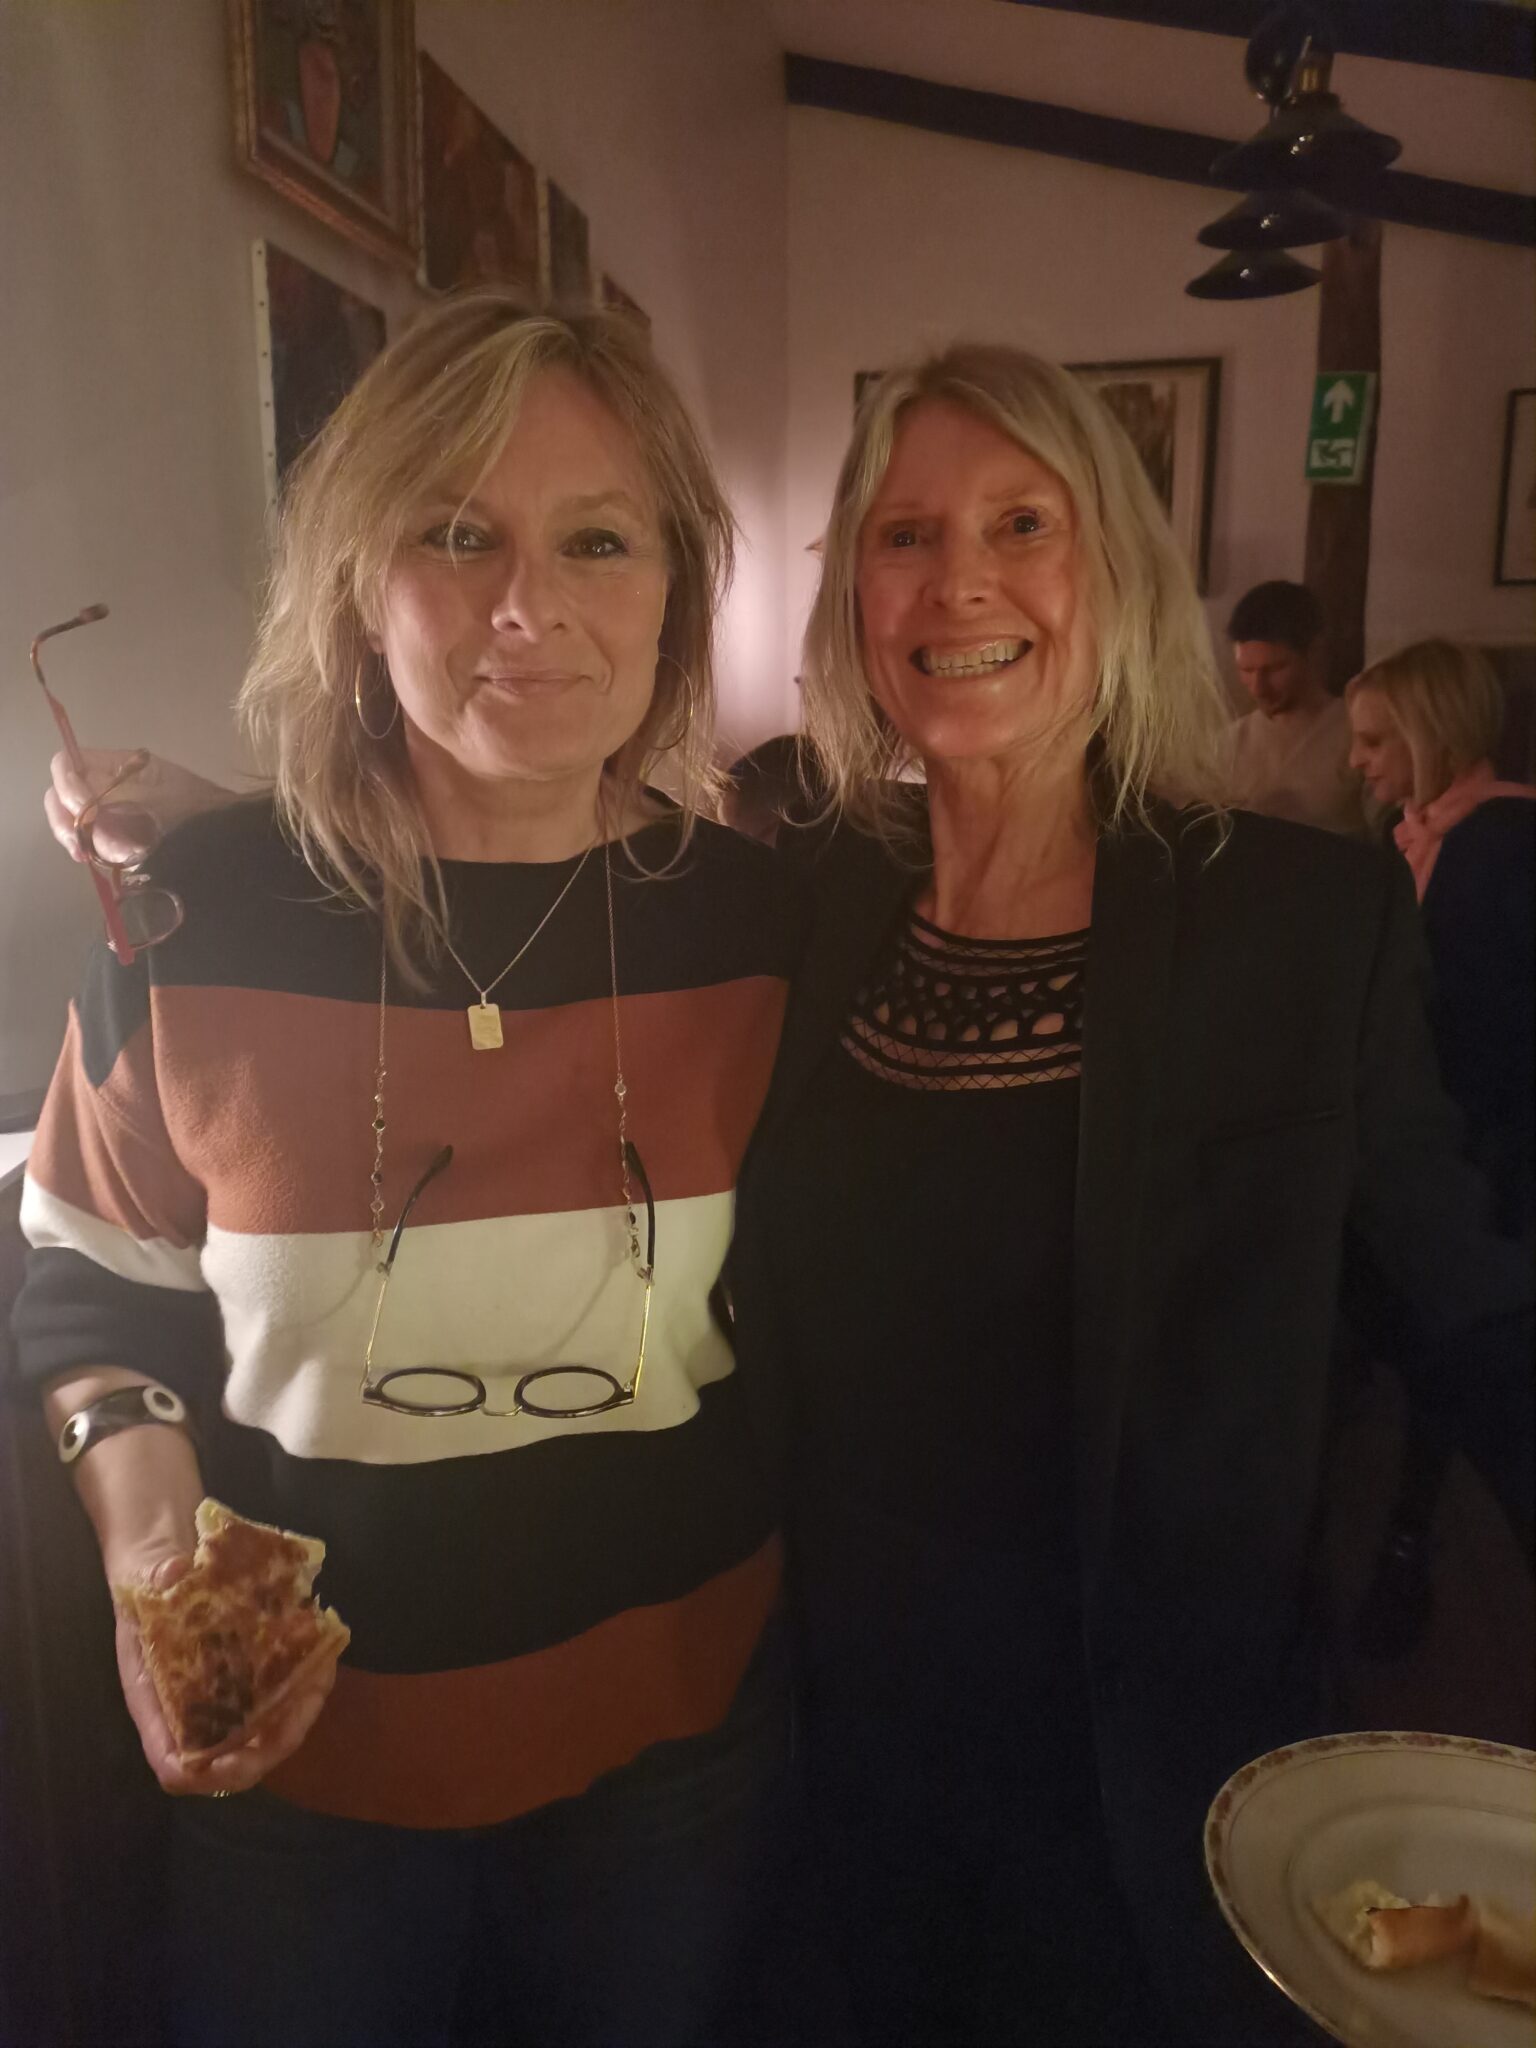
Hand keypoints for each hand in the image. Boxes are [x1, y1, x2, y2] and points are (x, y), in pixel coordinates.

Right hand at [45, 749, 231, 867]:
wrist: (229, 835)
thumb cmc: (202, 811)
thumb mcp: (165, 804)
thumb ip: (126, 807)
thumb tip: (90, 821)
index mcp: (121, 765)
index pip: (70, 763)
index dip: (67, 785)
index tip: (82, 811)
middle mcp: (109, 783)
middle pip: (61, 793)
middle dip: (64, 817)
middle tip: (78, 845)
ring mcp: (110, 810)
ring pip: (71, 819)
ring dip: (77, 836)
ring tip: (89, 854)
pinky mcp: (115, 836)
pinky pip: (90, 839)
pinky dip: (91, 849)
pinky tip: (98, 858)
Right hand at [111, 1552, 341, 1797]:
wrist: (163, 1544)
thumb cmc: (146, 1568)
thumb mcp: (145, 1568)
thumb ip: (155, 1576)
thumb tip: (171, 1573)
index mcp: (154, 1696)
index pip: (176, 1764)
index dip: (211, 1772)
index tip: (246, 1753)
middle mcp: (188, 1704)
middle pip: (232, 1757)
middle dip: (273, 1743)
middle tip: (305, 1701)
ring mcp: (221, 1688)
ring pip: (262, 1728)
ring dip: (297, 1713)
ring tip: (321, 1674)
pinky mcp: (246, 1666)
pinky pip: (277, 1691)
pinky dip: (303, 1682)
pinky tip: (321, 1651)